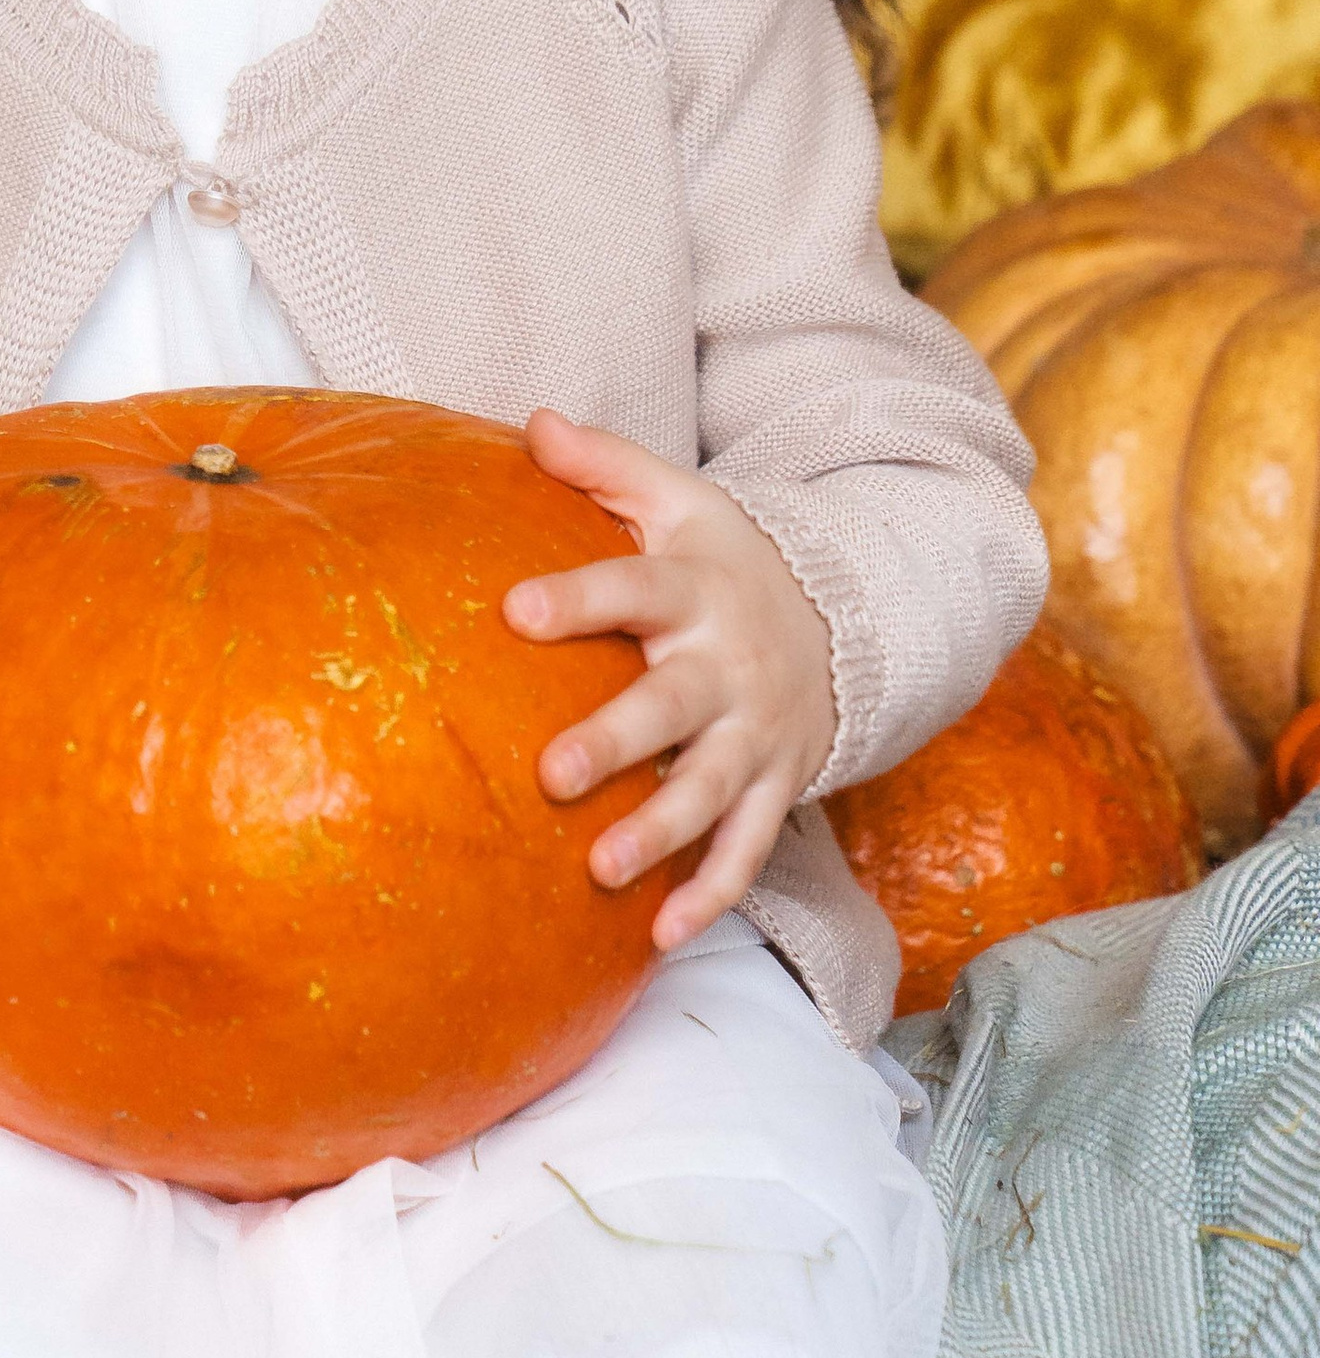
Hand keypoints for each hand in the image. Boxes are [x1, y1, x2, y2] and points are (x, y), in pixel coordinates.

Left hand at [501, 411, 835, 952]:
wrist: (843, 625)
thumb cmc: (727, 562)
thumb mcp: (681, 500)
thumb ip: (607, 465)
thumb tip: (531, 422)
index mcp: (696, 590)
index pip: (633, 586)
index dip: (578, 598)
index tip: (514, 610)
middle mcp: (727, 667)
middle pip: (670, 707)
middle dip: (617, 742)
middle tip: (550, 772)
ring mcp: (755, 735)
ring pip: (710, 793)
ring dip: (660, 835)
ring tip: (601, 870)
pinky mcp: (775, 788)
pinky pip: (748, 850)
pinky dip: (711, 894)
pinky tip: (661, 936)